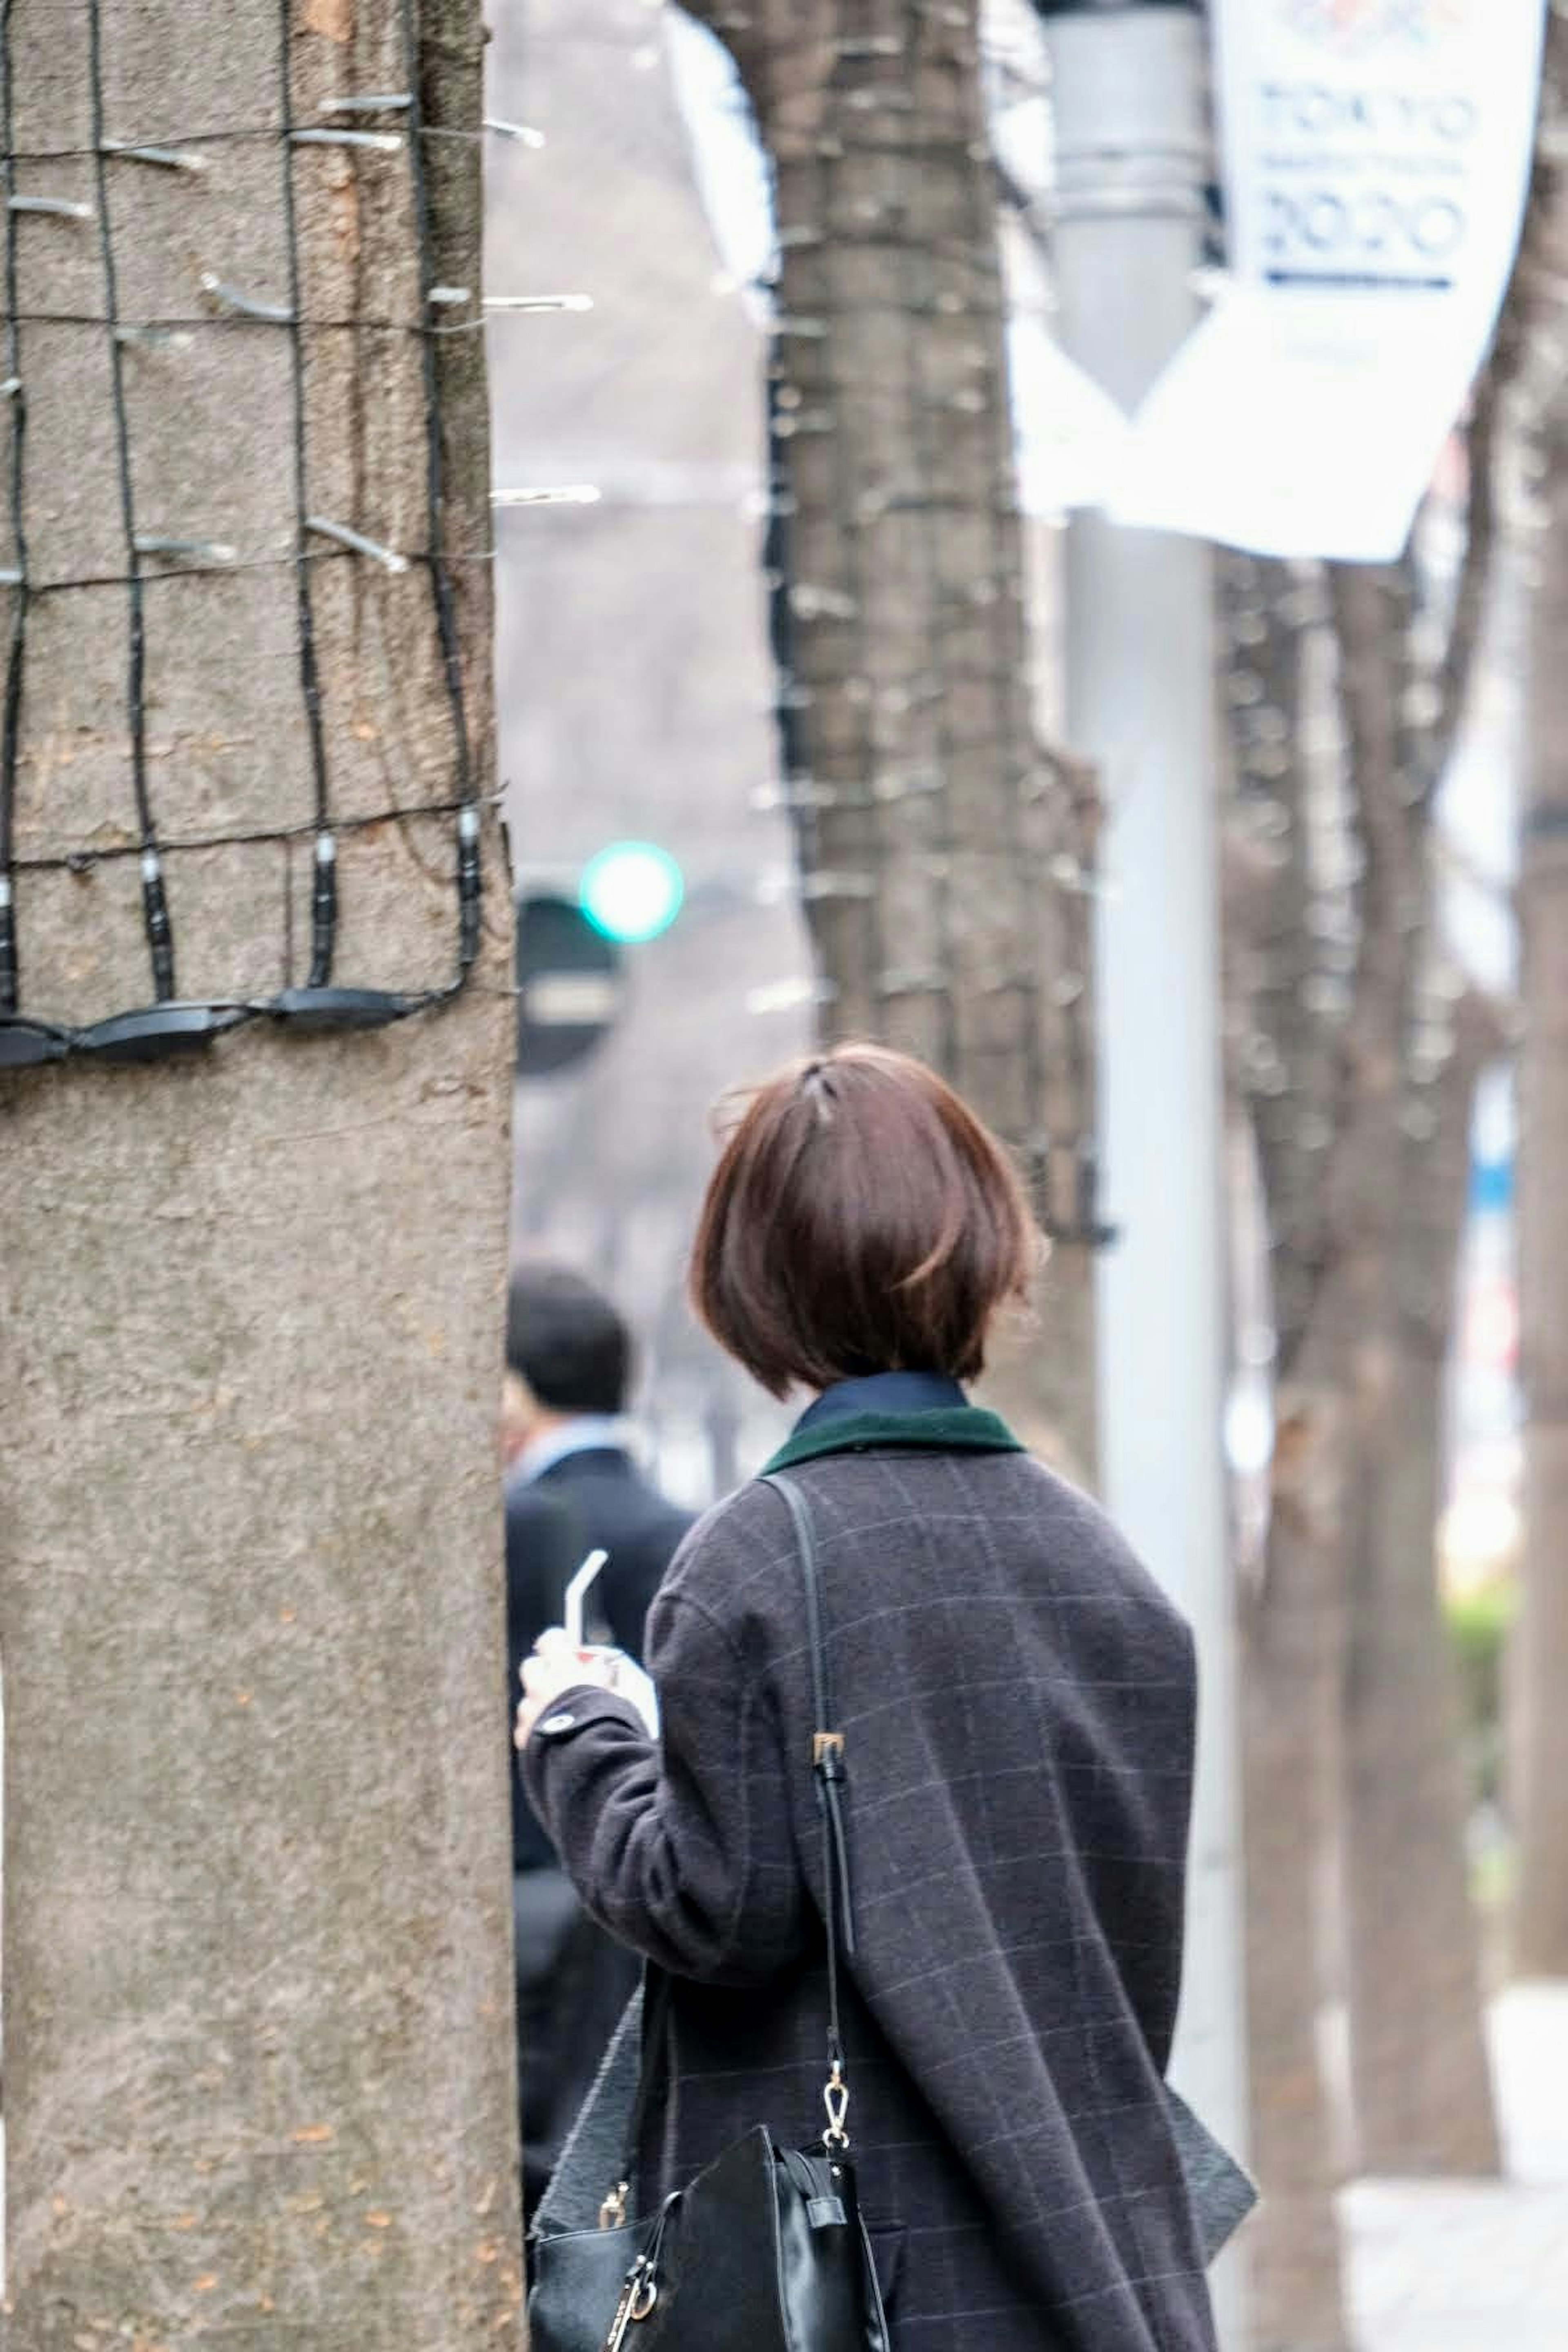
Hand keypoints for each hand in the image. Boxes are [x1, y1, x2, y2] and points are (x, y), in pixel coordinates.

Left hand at [514, 1627, 619, 1750]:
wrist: (587, 1762)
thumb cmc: (608, 1725)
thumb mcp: (616, 1694)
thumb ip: (602, 1677)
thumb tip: (599, 1668)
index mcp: (563, 1669)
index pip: (551, 1640)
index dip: (558, 1641)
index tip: (566, 1644)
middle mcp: (541, 1686)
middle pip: (532, 1666)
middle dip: (544, 1671)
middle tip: (561, 1681)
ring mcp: (529, 1712)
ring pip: (529, 1700)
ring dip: (542, 1704)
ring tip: (561, 1719)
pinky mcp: (524, 1737)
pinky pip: (526, 1728)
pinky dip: (537, 1730)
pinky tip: (554, 1739)